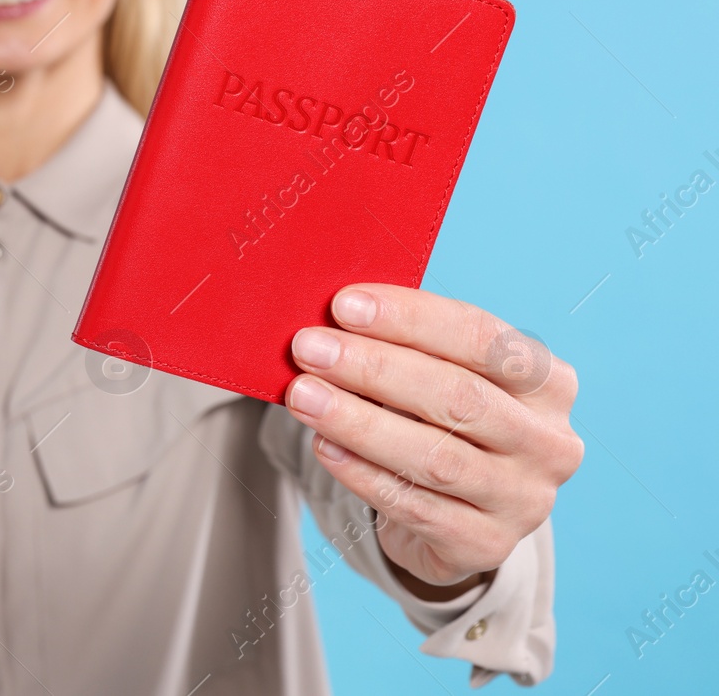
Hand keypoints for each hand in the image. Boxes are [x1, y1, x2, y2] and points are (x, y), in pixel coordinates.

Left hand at [284, 284, 582, 597]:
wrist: (459, 517)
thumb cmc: (442, 423)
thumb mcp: (443, 377)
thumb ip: (408, 347)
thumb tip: (334, 319)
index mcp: (549, 383)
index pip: (481, 338)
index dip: (410, 319)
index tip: (344, 305)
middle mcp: (549, 443)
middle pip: (457, 397)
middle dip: (374, 368)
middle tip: (309, 348)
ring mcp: (523, 500)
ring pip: (435, 456)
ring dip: (358, 421)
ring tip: (303, 395)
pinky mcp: (486, 545)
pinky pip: (413, 505)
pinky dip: (361, 472)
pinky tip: (324, 445)